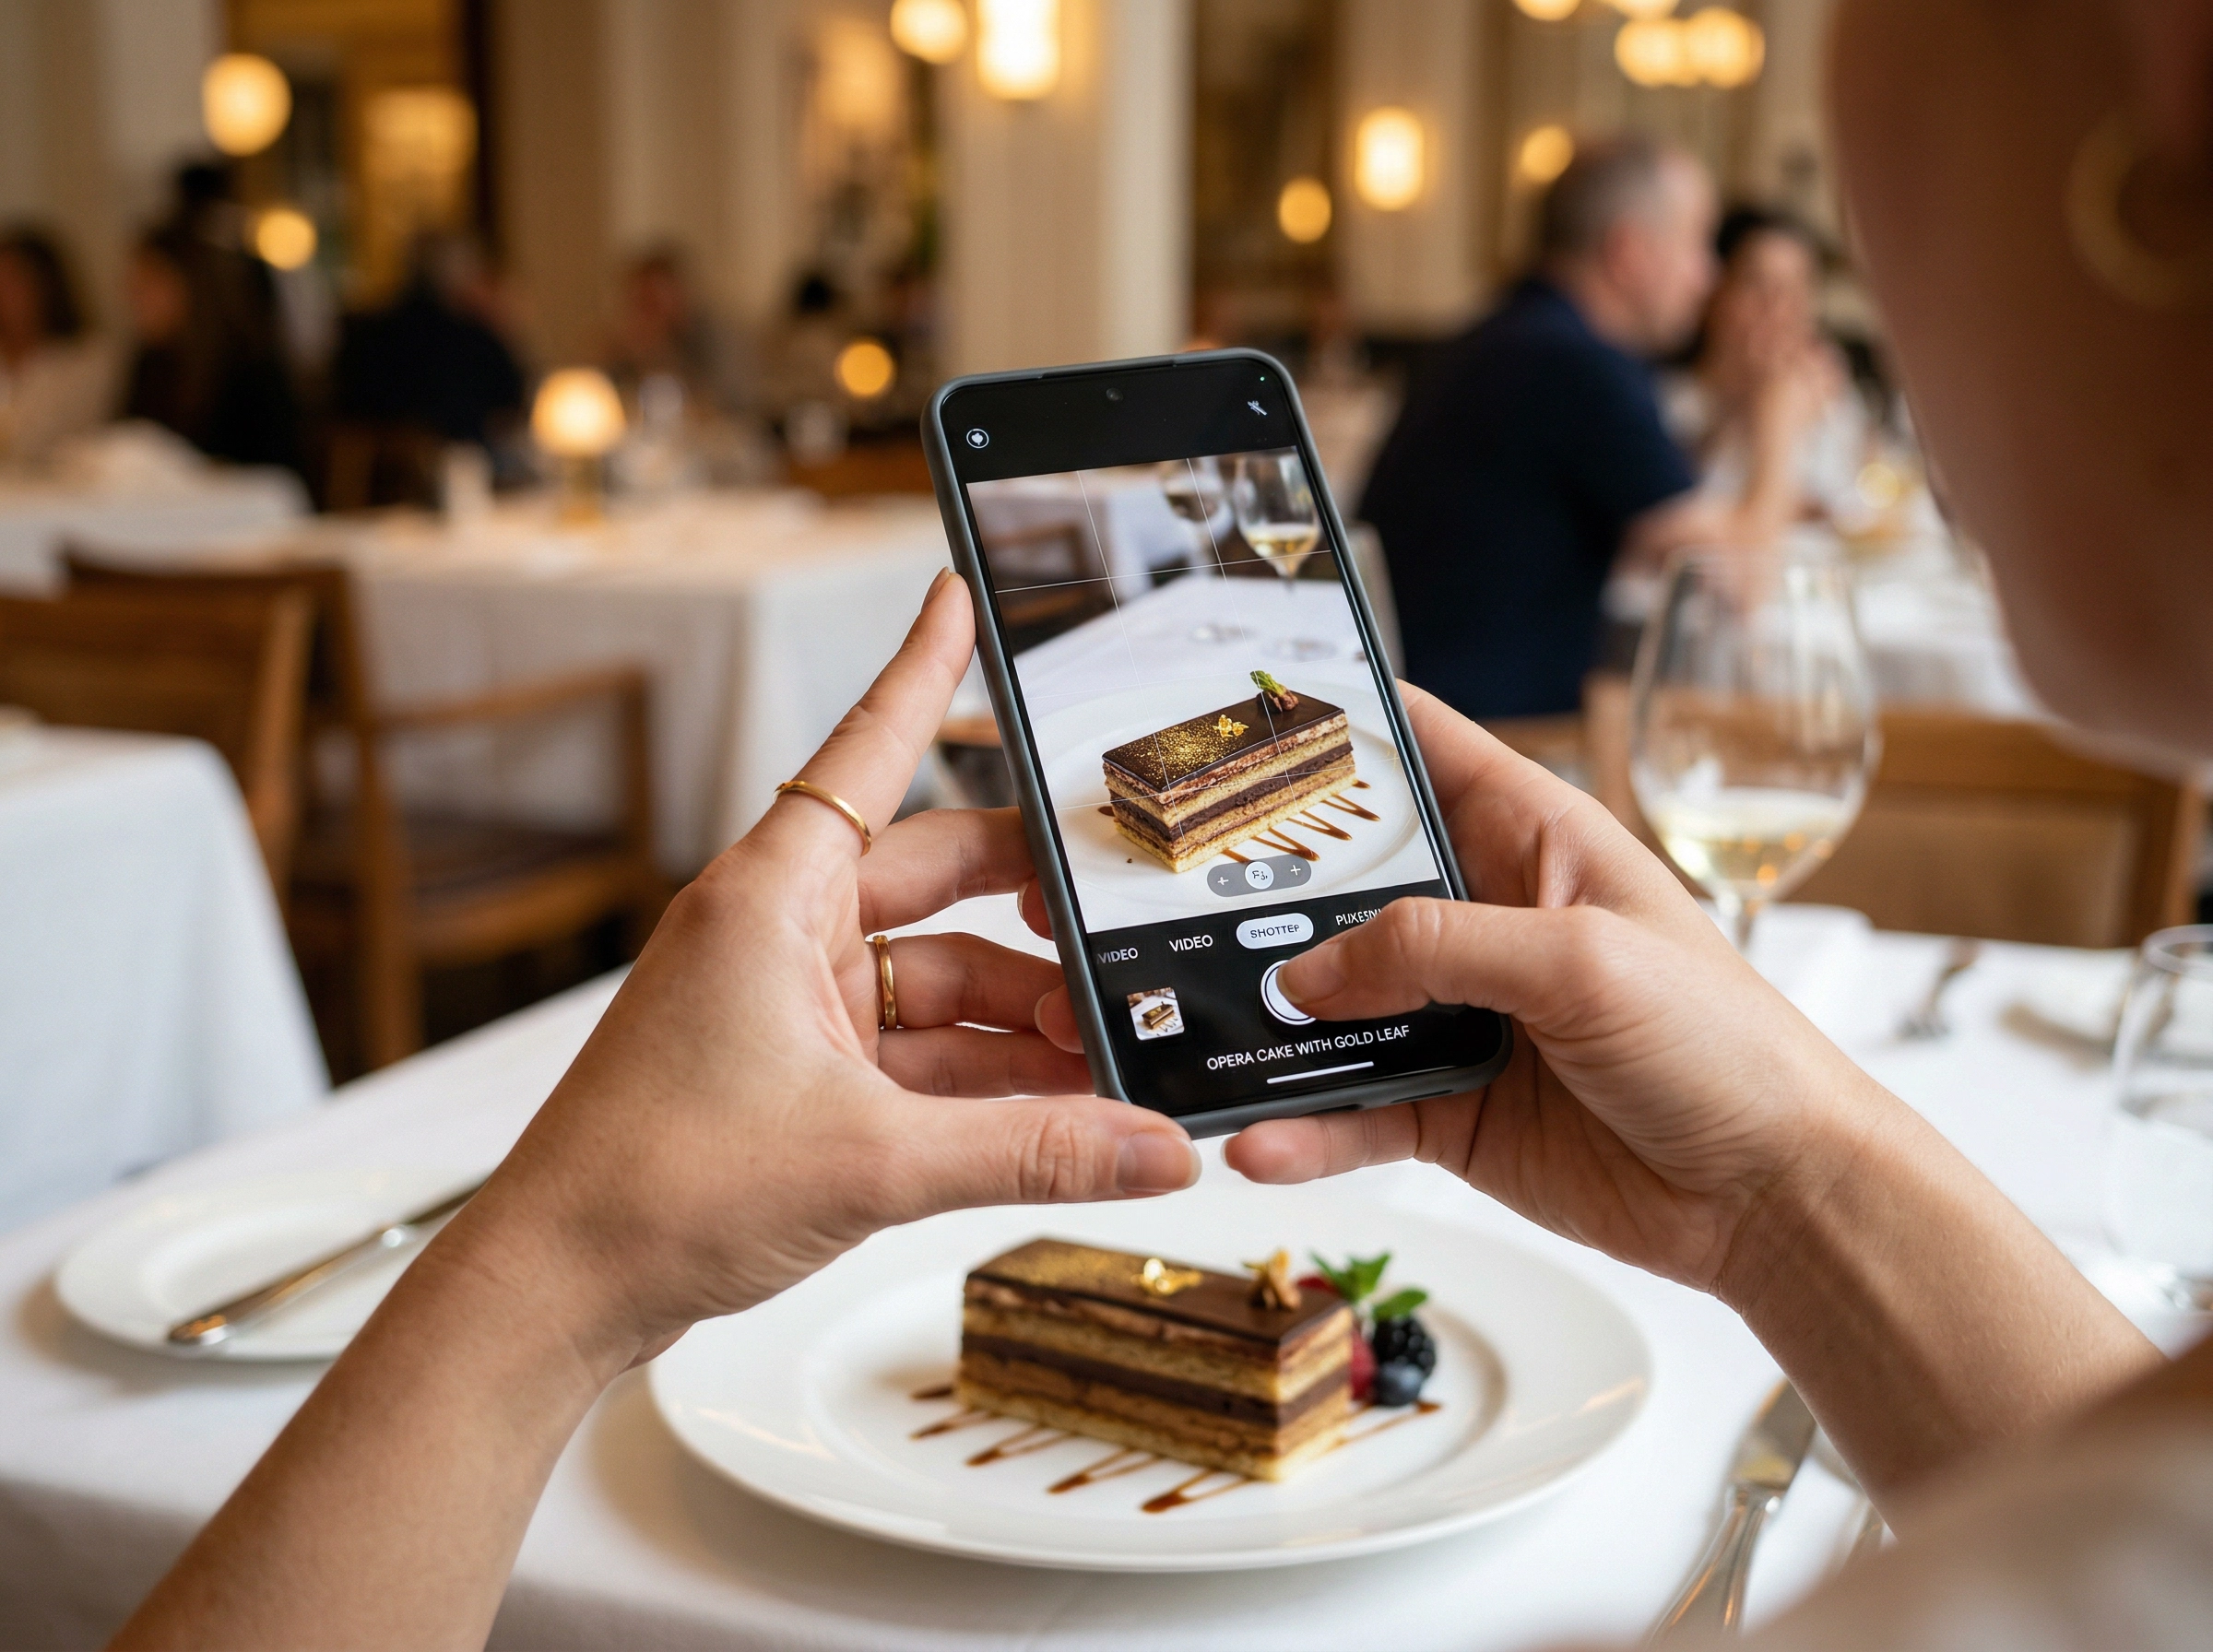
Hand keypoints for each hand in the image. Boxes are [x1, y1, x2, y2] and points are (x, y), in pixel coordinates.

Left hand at [451, 570, 1197, 1370]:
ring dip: (1018, 1014)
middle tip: (1123, 921)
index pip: (869, 751)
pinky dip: (981, 1073)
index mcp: (771, 899)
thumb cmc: (651, 1189)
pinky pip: (915, 1048)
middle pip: (934, 877)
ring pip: (936, 977)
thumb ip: (1029, 1151)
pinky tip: (1055, 1106)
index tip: (961, 597)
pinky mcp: (795, 1074)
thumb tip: (1152, 1148)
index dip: (924, 671)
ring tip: (1109, 1054)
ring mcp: (787, 1005)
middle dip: (1033, 908)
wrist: (557, 1290)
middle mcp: (779, 933)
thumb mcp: (872, 1160)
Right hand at [1217, 687, 1884, 1293]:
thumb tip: (1309, 977)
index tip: (1237, 722)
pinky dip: (1305, 1127)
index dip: (1336, 729)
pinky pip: (1355, 1110)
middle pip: (1348, 886)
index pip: (1420, 751)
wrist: (1772, 1196)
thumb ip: (1437, 949)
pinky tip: (1260, 1143)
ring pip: (1335, 1005)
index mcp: (1533, 839)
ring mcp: (1463, 1017)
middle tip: (1168, 898)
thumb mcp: (1579, 962)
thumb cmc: (1722, 1046)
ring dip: (1272, 1023)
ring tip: (1199, 1034)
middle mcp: (1486, 919)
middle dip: (1263, 894)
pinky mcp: (1451, 1109)